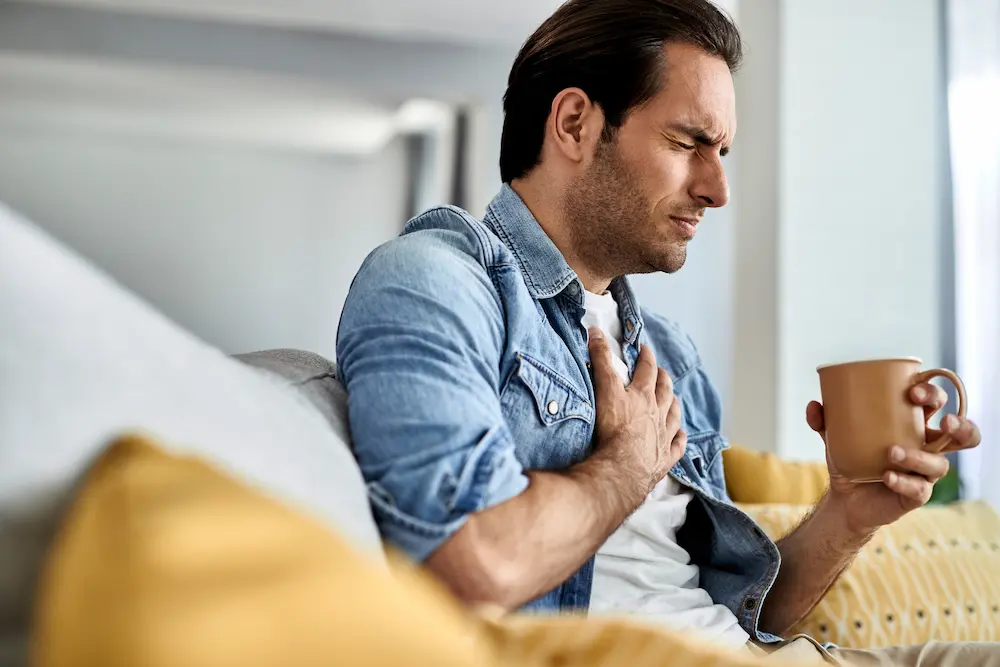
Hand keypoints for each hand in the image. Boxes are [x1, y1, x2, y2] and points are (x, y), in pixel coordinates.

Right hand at [588, 328, 685, 501]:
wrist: (623, 468)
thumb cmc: (613, 429)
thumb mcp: (604, 389)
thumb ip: (601, 359)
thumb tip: (596, 330)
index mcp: (643, 395)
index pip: (647, 370)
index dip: (646, 357)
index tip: (646, 349)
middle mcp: (657, 414)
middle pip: (664, 391)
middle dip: (663, 379)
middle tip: (662, 372)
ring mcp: (663, 437)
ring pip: (673, 416)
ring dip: (674, 405)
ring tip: (674, 399)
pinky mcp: (664, 459)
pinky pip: (677, 446)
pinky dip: (680, 439)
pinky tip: (681, 435)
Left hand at [806, 382, 981, 534]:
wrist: (844, 498)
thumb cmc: (850, 459)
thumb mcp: (835, 437)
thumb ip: (825, 421)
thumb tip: (814, 406)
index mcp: (913, 425)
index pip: (935, 403)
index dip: (933, 394)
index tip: (912, 392)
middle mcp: (926, 447)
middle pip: (961, 434)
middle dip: (960, 425)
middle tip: (944, 421)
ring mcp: (924, 472)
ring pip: (940, 464)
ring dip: (919, 456)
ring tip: (892, 452)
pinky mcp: (916, 495)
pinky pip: (919, 489)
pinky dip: (903, 481)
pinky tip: (887, 476)